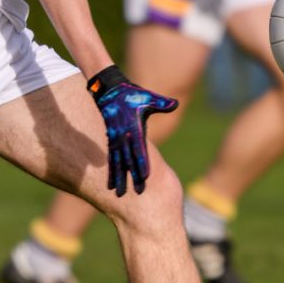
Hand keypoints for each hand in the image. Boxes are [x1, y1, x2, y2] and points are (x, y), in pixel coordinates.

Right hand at [88, 65, 177, 195]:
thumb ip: (160, 103)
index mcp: (133, 128)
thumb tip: (175, 104)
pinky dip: (110, 171)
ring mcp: (115, 138)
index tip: (144, 176)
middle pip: (128, 159)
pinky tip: (110, 183)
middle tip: (136, 191)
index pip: (139, 149)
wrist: (108, 90)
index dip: (141, 162)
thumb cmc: (131, 94)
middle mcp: (123, 135)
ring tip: (118, 192)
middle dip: (131, 176)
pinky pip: (110, 158)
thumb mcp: (147, 97)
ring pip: (116, 161)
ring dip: (118, 177)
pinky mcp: (110, 139)